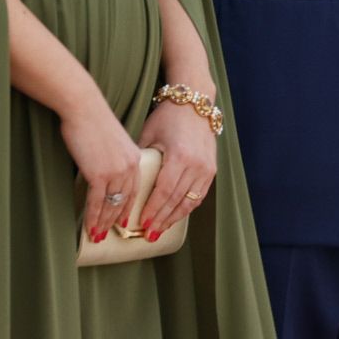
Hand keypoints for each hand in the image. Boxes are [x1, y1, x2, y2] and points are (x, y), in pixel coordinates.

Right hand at [61, 101, 142, 242]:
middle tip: (110, 234)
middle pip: (126, 201)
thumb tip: (105, 171)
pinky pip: (97, 202)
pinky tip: (89, 228)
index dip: (129, 207)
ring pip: (112, 205)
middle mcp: (130, 166)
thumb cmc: (92, 120)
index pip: (135, 189)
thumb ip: (114, 157)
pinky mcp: (99, 174)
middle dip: (117, 220)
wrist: (84, 107)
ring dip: (103, 223)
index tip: (124, 221)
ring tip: (98, 236)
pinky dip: (93, 217)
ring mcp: (116, 171)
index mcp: (135, 157)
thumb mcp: (112, 141)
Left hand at [135, 91, 219, 240]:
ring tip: (160, 231)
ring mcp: (206, 167)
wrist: (195, 104)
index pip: (164, 191)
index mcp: (179, 156)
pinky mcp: (212, 169)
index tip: (141, 223)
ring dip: (173, 218)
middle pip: (176, 200)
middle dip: (160, 220)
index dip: (152, 210)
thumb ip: (141, 159)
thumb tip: (126, 183)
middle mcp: (195, 164)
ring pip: (189, 201)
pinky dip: (187, 208)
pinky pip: (200, 195)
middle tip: (148, 234)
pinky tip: (176, 216)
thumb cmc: (168, 117)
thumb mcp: (149, 135)